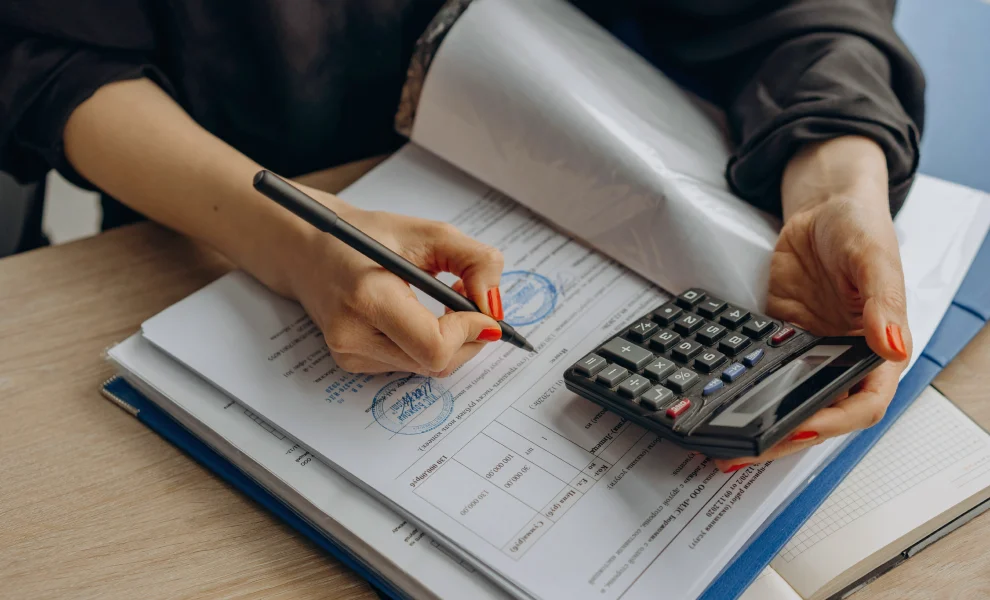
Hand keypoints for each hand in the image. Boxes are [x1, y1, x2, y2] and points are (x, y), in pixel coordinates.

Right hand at [284, 186, 505, 376]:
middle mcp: (353, 335)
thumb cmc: (368, 235)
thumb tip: (495, 306)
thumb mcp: (428, 233)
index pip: (434, 346)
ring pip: (427, 368)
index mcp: (368, 297)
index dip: (470, 332)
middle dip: (468, 338)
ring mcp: (350, 354)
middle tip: (471, 302)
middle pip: (436, 364)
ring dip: (450, 342)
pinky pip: (410, 364)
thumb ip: (474, 262)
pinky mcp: (352, 363)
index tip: (484, 312)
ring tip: (444, 304)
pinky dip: (427, 345)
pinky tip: (418, 316)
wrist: (309, 248)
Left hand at [716, 136, 911, 471]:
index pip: (863, 404)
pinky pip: (761, 373)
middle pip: (819, 414)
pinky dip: (742, 391)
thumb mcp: (873, 257)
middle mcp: (843, 360)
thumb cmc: (859, 228)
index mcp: (878, 351)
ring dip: (760, 424)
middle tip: (743, 452)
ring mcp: (808, 353)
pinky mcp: (779, 341)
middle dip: (783, 438)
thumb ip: (882, 302)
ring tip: (724, 444)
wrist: (822, 209)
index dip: (833, 422)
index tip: (800, 429)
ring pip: (786, 401)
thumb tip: (891, 345)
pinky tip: (718, 403)